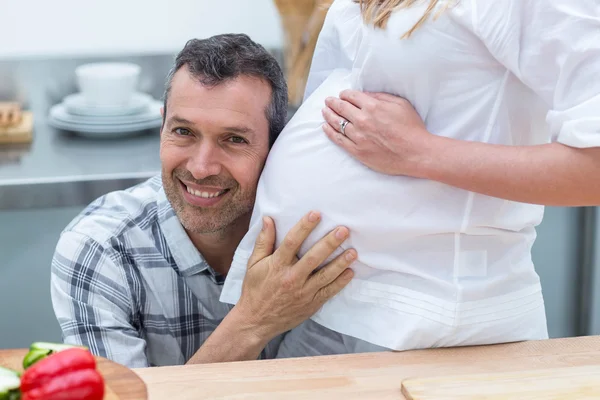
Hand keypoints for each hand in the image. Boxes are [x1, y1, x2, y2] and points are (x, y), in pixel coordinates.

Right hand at [235, 211, 355, 342]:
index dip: (304, 227)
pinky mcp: (311, 303)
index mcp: (277, 265)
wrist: (256, 322)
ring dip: (340, 262)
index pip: (292, 242)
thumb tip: (269, 219)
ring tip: (353, 251)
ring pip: (325, 275)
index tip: (316, 214)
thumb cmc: (255, 290)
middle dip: (329, 243)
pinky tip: (350, 272)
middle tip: (343, 230)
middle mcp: (292, 278)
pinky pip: (329, 291)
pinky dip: (341, 282)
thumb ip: (264, 241)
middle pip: (313, 257)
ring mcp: (303, 292)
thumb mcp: (253, 264)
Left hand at [322, 90, 432, 176]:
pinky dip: (329, 132)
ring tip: (324, 111)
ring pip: (337, 123)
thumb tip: (367, 95)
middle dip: (333, 102)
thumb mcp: (401, 104)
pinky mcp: (357, 151)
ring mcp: (358, 136)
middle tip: (328, 100)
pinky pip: (339, 140)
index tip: (342, 95)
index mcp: (373, 107)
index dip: (345, 94)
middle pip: (341, 108)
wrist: (415, 153)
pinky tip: (325, 127)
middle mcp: (362, 120)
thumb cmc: (412, 128)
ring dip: (329, 115)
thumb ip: (382, 97)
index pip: (351, 96)